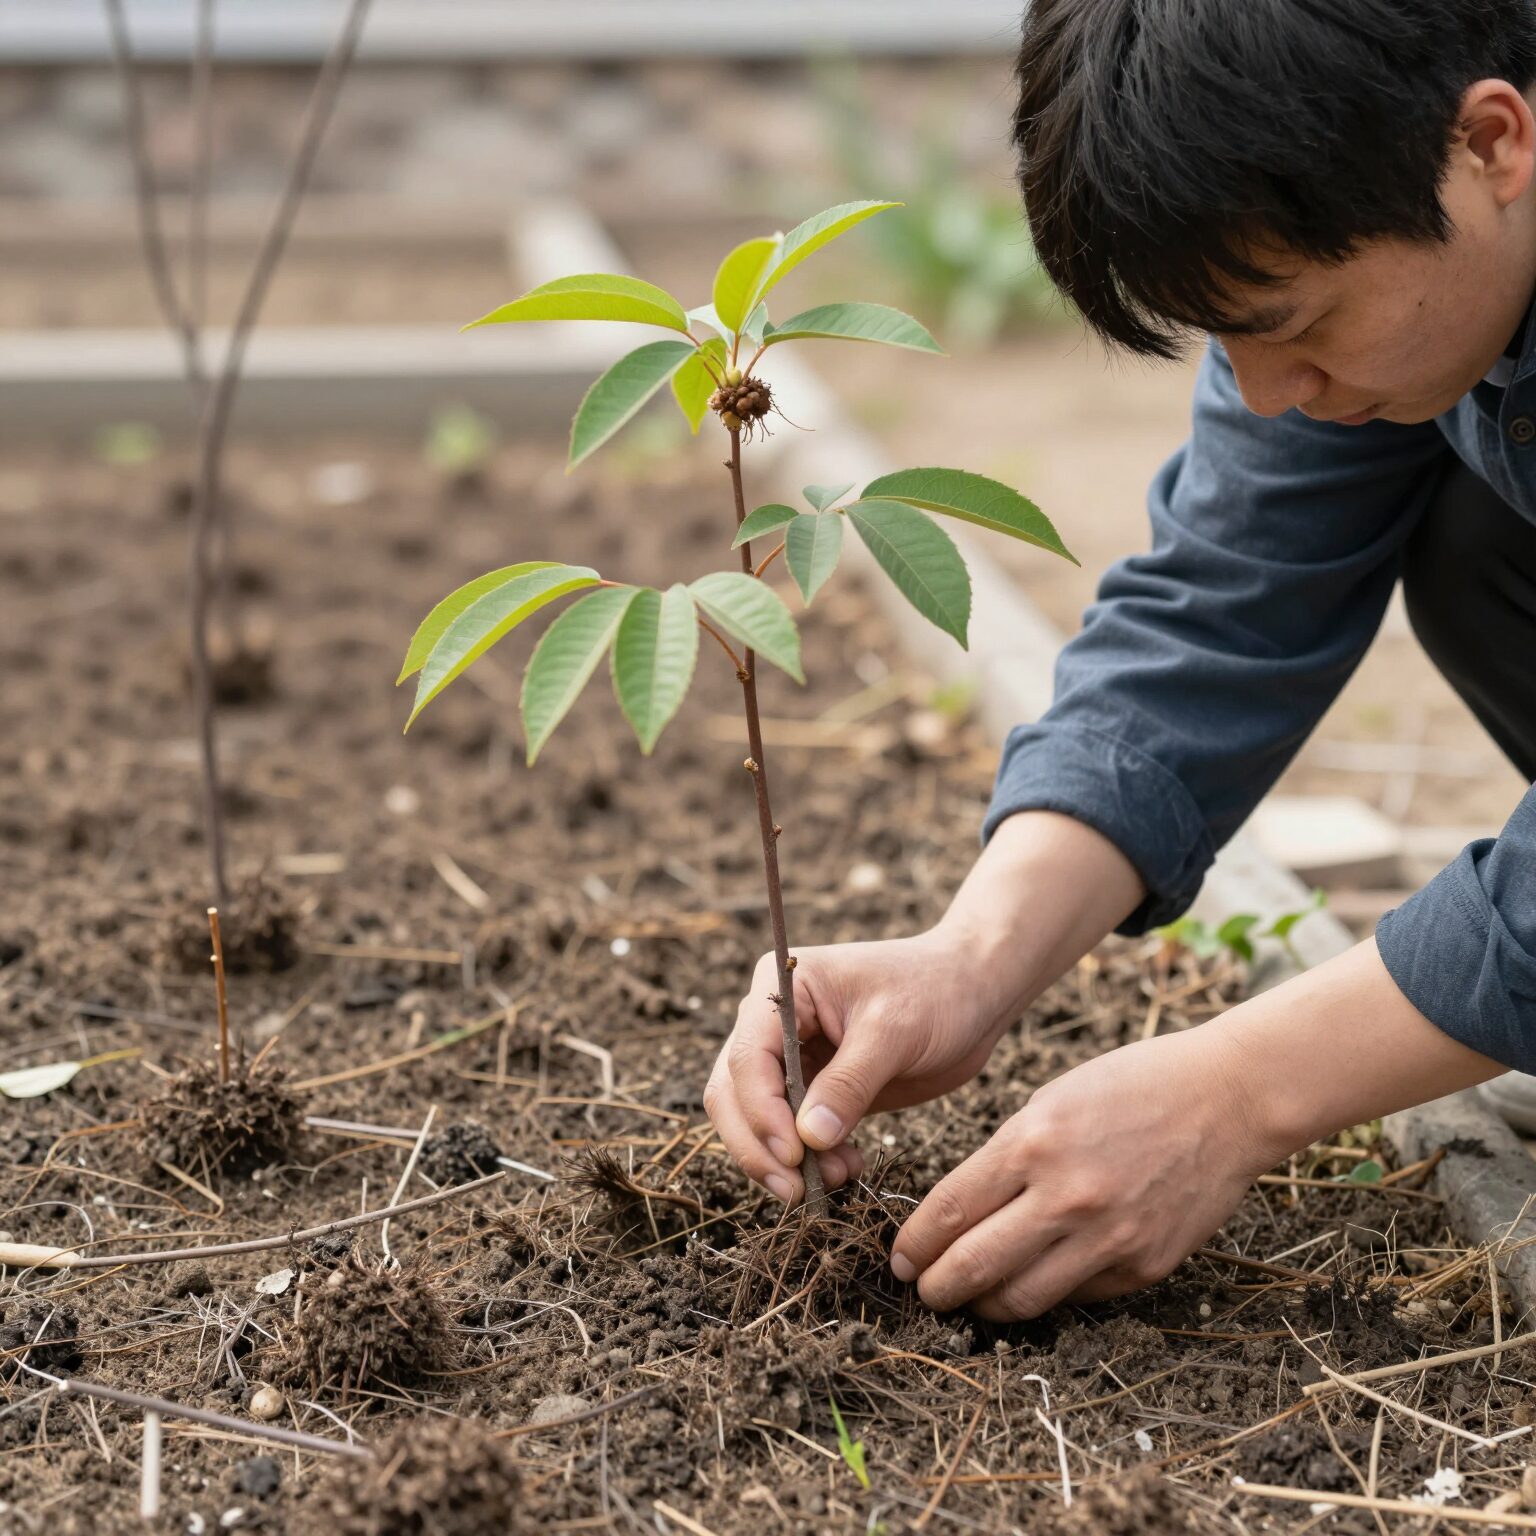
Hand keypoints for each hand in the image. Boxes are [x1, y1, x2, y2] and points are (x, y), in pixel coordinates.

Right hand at [704, 932, 1005, 1204]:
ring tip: (835, 1178)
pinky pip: (791, 1131)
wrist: (973, 995)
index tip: (794, 1155)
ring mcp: (792, 1055)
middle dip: (760, 1145)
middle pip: (734, 1092)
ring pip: (754, 1118)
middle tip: (796, 1190)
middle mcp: (774, 1021)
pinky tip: (846, 1167)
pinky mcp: (815, 1088)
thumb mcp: (894, 1031)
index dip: (761, 1111)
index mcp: (784, 989)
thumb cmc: (936, 993)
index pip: (748, 1056)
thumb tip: (807, 1139)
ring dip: (783, 1159)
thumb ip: (848, 1083)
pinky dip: (809, 1158)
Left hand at [889, 1022, 1272, 1319]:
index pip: (950, 1210)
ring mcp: (1109, 1237)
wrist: (1226, 1099)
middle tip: (922, 1290)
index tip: (900, 1258)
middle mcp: (1066, 1196)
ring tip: (969, 1298)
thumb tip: (961, 1212)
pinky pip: (1077, 1295)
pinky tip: (1033, 1280)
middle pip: (974, 1266)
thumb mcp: (1051, 1100)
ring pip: (1022, 1299)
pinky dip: (1047, 1293)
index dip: (916, 1243)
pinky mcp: (1145, 1266)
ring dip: (984, 1305)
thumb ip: (1007, 1156)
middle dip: (936, 1288)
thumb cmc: (1132, 1086)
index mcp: (1033, 1142)